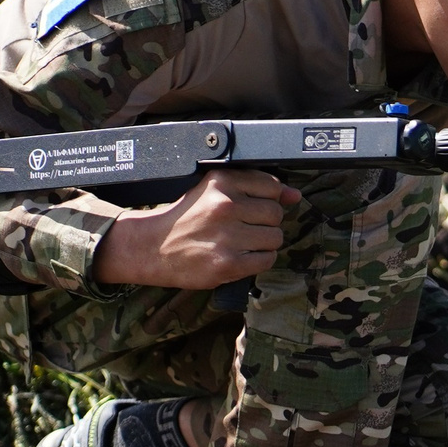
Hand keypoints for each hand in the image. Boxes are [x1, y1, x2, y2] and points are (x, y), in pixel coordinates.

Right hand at [95, 170, 301, 290]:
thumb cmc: (187, 218)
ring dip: (264, 243)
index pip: (272, 186)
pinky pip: (267, 260)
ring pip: (275, 238)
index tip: (254, 207)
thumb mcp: (214, 192)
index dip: (268, 199)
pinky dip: (259, 260)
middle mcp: (225, 206)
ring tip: (241, 242)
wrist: (152, 248)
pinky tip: (240, 256)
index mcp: (221, 182)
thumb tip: (295, 195)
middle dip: (265, 222)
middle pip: (276, 214)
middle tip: (243, 227)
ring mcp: (227, 236)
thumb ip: (256, 187)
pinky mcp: (228, 263)